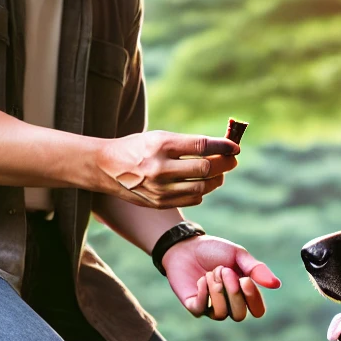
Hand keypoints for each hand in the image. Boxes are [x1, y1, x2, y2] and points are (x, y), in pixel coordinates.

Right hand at [94, 131, 238, 207]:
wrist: (106, 167)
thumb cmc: (137, 148)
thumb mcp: (158, 137)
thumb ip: (187, 144)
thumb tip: (221, 148)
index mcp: (161, 144)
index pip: (201, 145)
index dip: (222, 146)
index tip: (235, 146)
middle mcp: (161, 167)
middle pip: (206, 168)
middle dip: (224, 164)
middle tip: (232, 160)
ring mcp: (160, 188)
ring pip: (202, 187)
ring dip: (216, 180)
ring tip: (219, 173)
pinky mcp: (160, 203)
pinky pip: (193, 200)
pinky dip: (202, 192)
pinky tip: (202, 184)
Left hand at [164, 236, 280, 320]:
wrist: (185, 245)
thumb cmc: (214, 250)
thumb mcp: (238, 255)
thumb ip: (256, 269)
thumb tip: (276, 284)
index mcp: (244, 294)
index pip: (257, 311)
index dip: (253, 299)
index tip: (245, 280)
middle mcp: (230, 305)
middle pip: (239, 315)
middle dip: (232, 293)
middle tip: (224, 271)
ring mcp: (211, 308)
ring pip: (221, 314)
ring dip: (216, 290)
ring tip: (210, 273)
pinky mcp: (194, 307)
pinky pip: (202, 309)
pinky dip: (203, 293)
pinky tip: (201, 279)